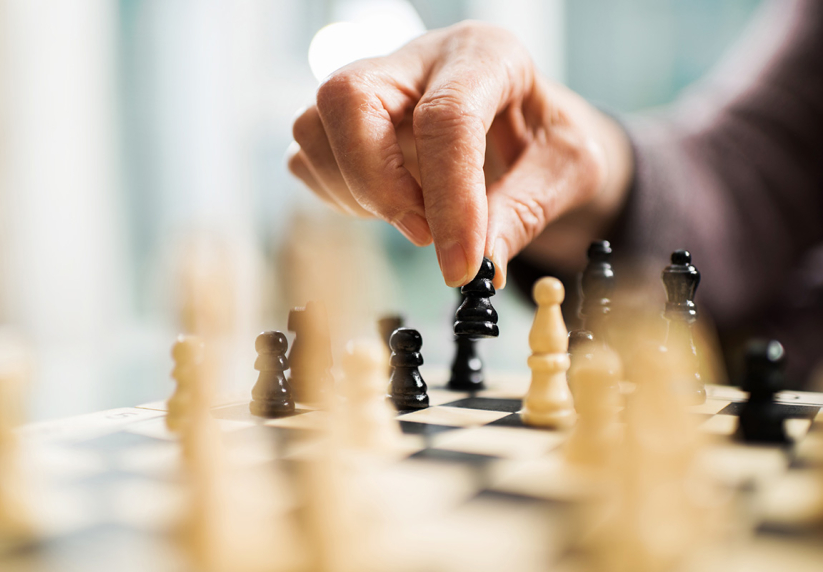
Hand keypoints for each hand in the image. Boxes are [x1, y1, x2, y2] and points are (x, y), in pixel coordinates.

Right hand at [289, 21, 632, 287]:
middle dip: (377, 184)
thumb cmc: (547, 140)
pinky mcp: (344, 122)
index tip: (459, 263)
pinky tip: (389, 205)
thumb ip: (525, 212)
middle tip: (422, 234)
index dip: (450, 200)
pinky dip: (341, 197)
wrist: (528, 129)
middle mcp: (417, 60)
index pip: (446, 118)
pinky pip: (309, 159)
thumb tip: (480, 265)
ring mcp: (373, 87)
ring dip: (357, 193)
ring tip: (415, 215)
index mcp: (483, 55)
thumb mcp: (568, 171)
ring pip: (315, 127)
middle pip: (349, 98)